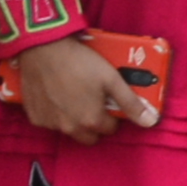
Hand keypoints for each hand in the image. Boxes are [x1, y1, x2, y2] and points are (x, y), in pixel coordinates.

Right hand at [8, 36, 160, 143]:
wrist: (44, 48)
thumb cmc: (79, 62)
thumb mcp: (112, 79)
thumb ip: (131, 103)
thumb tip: (150, 121)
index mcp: (91, 121)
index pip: (110, 129)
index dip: (113, 116)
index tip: (109, 102)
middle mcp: (70, 128)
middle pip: (89, 137)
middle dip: (94, 124)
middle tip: (93, 103)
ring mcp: (51, 123)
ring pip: (69, 130)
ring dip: (74, 119)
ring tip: (74, 95)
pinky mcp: (36, 116)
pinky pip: (50, 122)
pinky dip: (55, 114)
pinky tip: (57, 95)